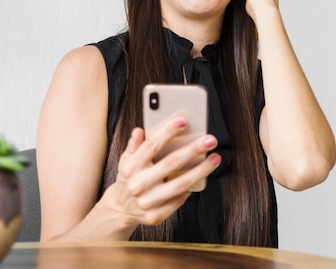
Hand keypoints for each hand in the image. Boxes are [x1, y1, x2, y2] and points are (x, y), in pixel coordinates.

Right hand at [102, 117, 220, 228]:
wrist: (120, 208)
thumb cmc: (128, 179)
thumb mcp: (126, 160)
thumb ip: (134, 146)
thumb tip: (139, 131)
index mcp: (130, 167)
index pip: (151, 146)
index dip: (167, 132)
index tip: (183, 121)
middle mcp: (138, 184)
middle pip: (170, 164)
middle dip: (193, 150)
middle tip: (210, 140)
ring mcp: (147, 201)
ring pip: (180, 184)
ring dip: (201, 170)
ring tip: (215, 158)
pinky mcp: (156, 215)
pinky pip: (179, 200)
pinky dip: (191, 188)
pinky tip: (201, 178)